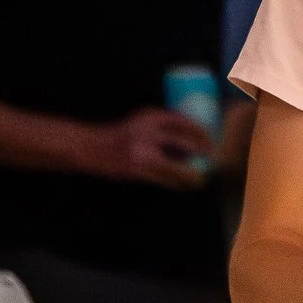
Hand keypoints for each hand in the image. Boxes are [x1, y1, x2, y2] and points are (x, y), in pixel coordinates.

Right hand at [99, 108, 215, 188]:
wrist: (90, 147)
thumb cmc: (118, 136)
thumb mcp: (140, 123)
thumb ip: (160, 128)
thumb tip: (190, 140)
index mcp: (150, 116)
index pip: (184, 122)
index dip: (202, 132)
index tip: (211, 139)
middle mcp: (148, 131)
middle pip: (185, 142)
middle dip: (203, 151)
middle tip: (211, 157)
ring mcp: (142, 151)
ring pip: (178, 165)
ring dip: (192, 172)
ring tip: (201, 177)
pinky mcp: (137, 169)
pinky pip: (165, 178)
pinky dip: (178, 182)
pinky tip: (185, 185)